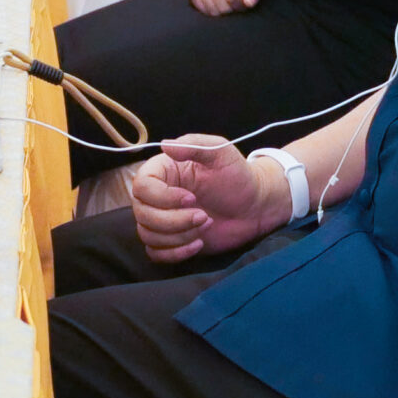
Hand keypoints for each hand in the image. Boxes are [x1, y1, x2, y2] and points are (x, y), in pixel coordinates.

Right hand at [129, 137, 281, 262]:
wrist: (255, 206)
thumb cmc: (238, 176)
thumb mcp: (221, 153)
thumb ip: (194, 145)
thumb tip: (164, 144)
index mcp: (164, 171)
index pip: (141, 186)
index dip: (163, 197)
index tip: (192, 198)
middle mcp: (157, 195)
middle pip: (142, 214)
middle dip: (174, 221)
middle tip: (204, 216)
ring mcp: (162, 219)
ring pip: (148, 235)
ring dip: (178, 236)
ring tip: (206, 225)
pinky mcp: (171, 240)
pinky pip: (155, 253)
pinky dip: (175, 253)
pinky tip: (198, 243)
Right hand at [186, 0, 264, 16]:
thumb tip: (248, 2)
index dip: (241, 5)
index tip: (245, 0)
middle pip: (221, 7)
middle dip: (231, 8)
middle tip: (236, 0)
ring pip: (211, 10)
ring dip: (221, 10)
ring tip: (227, 0)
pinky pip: (201, 9)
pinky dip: (210, 9)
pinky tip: (217, 1)